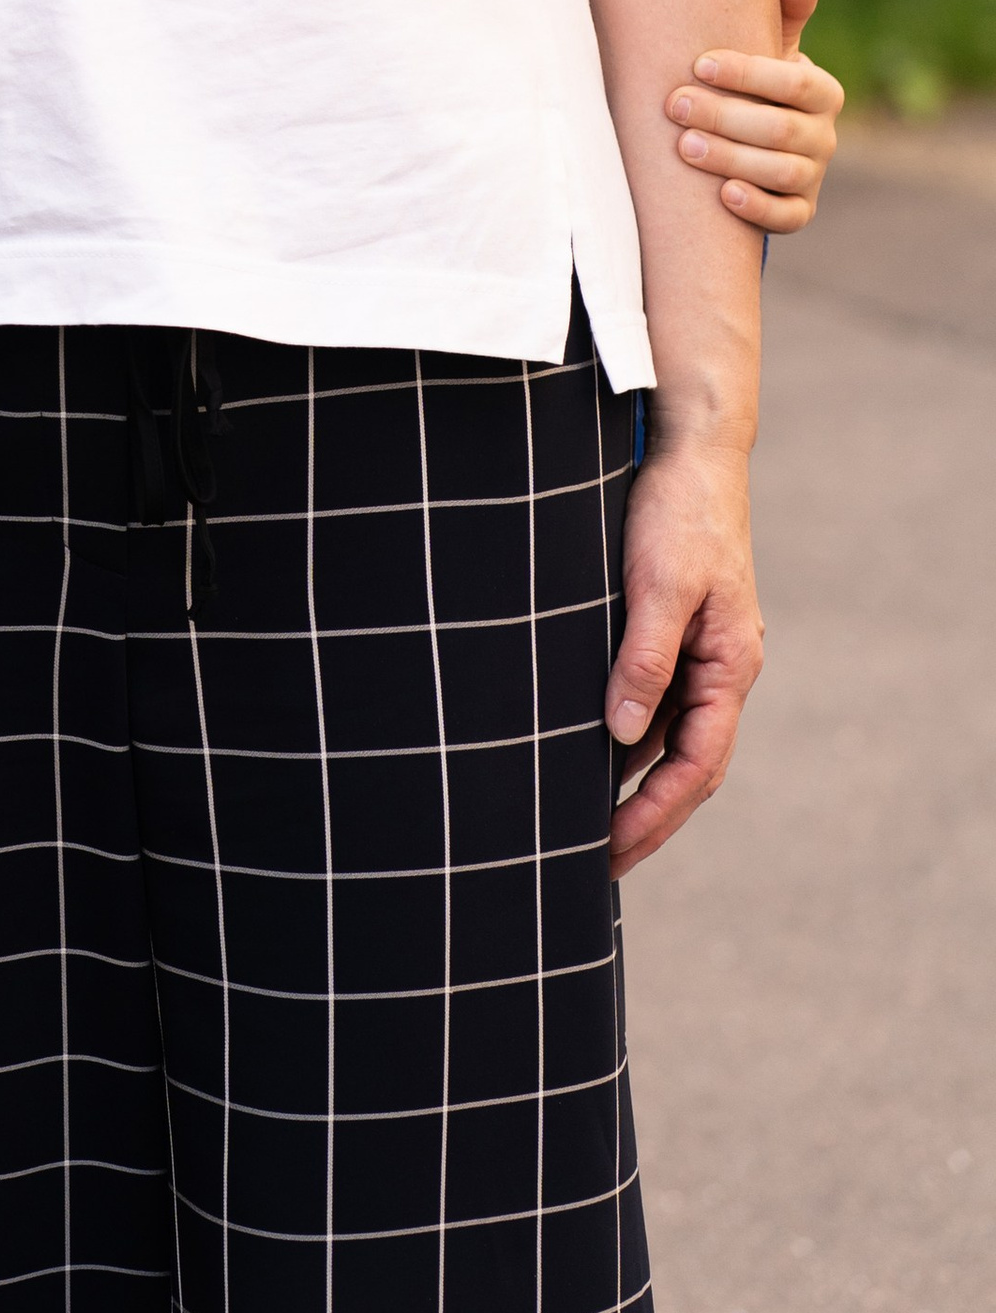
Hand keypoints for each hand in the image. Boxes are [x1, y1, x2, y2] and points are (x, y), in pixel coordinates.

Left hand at [606, 432, 762, 873]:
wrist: (690, 448)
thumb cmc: (677, 511)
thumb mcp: (659, 585)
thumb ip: (644, 658)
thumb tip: (621, 734)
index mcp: (729, 665)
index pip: (696, 765)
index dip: (655, 815)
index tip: (611, 853)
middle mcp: (720, 667)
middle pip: (688, 764)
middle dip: (647, 817)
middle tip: (598, 864)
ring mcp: (699, 650)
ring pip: (669, 734)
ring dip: (633, 780)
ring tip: (583, 822)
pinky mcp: (673, 628)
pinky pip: (653, 698)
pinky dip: (625, 733)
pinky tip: (585, 747)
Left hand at [664, 0, 841, 233]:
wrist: (750, 139)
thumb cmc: (752, 82)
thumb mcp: (766, 47)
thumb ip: (782, 12)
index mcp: (822, 92)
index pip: (795, 82)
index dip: (750, 73)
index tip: (699, 63)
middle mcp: (824, 136)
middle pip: (781, 129)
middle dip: (726, 116)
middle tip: (675, 104)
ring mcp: (813, 176)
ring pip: (781, 172)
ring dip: (731, 158)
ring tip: (683, 145)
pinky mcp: (798, 211)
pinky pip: (786, 217)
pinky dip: (756, 207)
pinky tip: (722, 193)